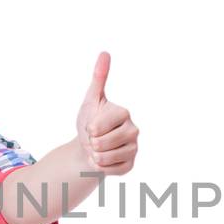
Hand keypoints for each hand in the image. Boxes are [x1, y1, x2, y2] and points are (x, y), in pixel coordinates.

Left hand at [75, 51, 137, 175]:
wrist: (89, 147)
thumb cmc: (90, 122)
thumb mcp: (91, 100)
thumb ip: (99, 77)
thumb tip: (105, 52)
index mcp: (124, 112)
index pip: (97, 127)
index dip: (88, 128)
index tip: (92, 125)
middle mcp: (134, 130)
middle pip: (100, 143)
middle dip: (91, 143)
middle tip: (95, 138)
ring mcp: (134, 149)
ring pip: (104, 158)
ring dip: (94, 156)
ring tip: (98, 149)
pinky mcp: (130, 165)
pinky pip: (109, 170)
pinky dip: (100, 167)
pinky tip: (104, 160)